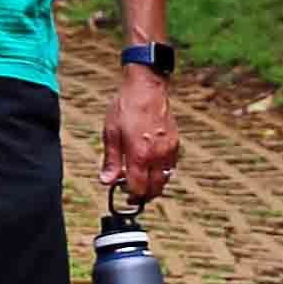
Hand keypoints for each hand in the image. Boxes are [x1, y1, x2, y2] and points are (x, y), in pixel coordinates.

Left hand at [102, 65, 179, 212]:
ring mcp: (169, 150)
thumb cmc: (126, 108)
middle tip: (132, 192)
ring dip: (154, 185)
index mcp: (139, 155)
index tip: (123, 192)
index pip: (138, 188)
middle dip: (143, 195)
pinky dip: (163, 173)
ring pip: (165, 180)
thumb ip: (111, 160)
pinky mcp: (176, 144)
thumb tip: (106, 182)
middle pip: (154, 189)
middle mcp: (157, 156)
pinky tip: (151, 165)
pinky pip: (171, 167)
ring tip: (141, 179)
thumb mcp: (111, 133)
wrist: (147, 88)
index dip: (130, 195)